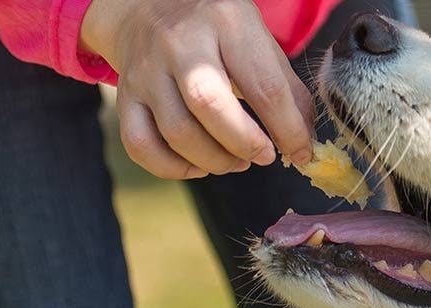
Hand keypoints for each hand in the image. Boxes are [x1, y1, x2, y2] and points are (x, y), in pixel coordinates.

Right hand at [82, 0, 315, 178]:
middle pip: (209, 104)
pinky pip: (141, 145)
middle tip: (263, 155)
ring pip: (177, 132)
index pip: (262, 84)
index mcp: (226, 21)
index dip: (287, 129)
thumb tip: (304, 145)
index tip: (300, 153)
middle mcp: (180, 42)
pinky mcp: (126, 96)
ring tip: (235, 162)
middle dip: (244, 143)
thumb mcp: (257, 40)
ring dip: (214, 161)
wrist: (147, 8)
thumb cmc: (215, 31)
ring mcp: (147, 70)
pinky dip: (173, 168)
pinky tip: (197, 164)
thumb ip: (286, 89)